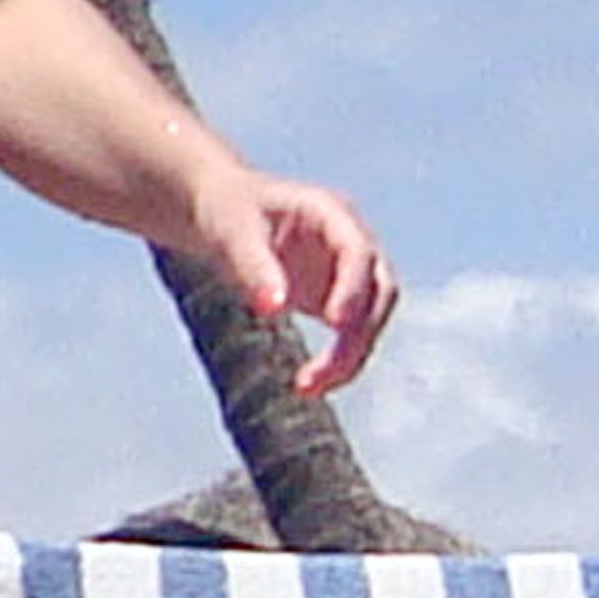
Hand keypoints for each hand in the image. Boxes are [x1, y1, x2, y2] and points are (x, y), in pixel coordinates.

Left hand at [190, 163, 398, 398]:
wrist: (220, 211)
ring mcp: (346, 272)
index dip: (352, 288)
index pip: (358, 252)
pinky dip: (337, 361)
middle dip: (358, 336)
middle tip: (320, 373)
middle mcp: (349, 242)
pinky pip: (350, 335)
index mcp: (331, 213)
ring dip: (350, 357)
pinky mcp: (333, 298)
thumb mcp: (232, 232)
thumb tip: (273, 309)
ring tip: (307, 387)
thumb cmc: (227, 210)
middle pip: (378, 293)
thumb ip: (254, 267)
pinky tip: (309, 384)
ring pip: (370, 320)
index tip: (335, 324)